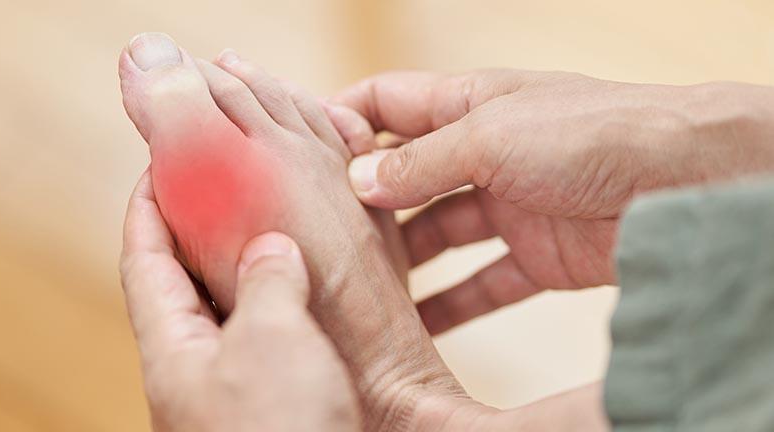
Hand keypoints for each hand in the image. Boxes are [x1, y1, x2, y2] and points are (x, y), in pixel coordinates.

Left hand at [119, 171, 359, 431]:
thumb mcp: (272, 342)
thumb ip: (267, 284)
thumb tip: (271, 248)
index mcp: (172, 351)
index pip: (143, 261)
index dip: (146, 207)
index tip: (161, 161)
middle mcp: (193, 369)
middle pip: (183, 283)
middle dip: (201, 230)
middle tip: (228, 184)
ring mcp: (228, 389)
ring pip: (231, 313)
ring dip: (250, 270)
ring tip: (278, 227)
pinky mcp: (268, 406)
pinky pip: (268, 341)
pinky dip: (283, 308)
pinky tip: (315, 294)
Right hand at [335, 70, 773, 332]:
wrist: (682, 183)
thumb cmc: (593, 133)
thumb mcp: (489, 137)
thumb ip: (420, 162)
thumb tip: (359, 180)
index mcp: (470, 103)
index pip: (389, 103)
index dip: (343, 121)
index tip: (301, 152)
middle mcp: (486, 151)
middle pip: (408, 175)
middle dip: (366, 201)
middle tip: (321, 234)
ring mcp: (511, 204)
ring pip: (440, 234)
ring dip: (404, 261)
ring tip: (359, 288)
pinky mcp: (538, 254)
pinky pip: (483, 281)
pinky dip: (454, 303)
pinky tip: (419, 324)